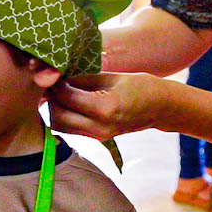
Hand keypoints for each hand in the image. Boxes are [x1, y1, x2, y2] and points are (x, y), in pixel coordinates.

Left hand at [48, 72, 164, 139]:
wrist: (160, 108)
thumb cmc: (140, 87)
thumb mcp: (112, 77)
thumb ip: (83, 79)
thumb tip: (59, 77)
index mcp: (105, 108)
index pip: (67, 97)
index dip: (56, 84)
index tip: (55, 73)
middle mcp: (99, 127)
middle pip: (58, 116)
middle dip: (51, 99)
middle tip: (53, 84)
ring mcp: (98, 136)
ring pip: (60, 126)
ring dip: (55, 109)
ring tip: (60, 93)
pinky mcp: (97, 138)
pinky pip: (70, 129)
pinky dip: (64, 116)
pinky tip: (69, 103)